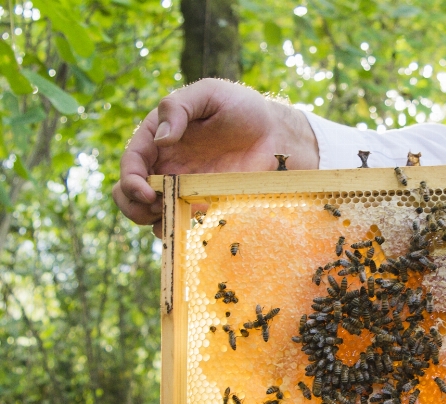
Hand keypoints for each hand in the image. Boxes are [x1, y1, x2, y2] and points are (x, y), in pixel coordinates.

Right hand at [112, 79, 318, 236]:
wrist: (276, 133)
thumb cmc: (241, 107)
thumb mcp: (208, 94)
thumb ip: (178, 108)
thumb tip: (161, 139)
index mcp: (158, 138)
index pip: (132, 163)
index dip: (131, 180)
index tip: (146, 192)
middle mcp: (167, 166)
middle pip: (132, 194)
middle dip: (133, 206)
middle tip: (156, 207)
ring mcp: (186, 188)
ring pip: (154, 214)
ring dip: (155, 221)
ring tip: (173, 216)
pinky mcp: (207, 205)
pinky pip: (186, 223)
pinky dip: (181, 230)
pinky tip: (193, 226)